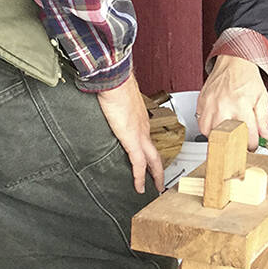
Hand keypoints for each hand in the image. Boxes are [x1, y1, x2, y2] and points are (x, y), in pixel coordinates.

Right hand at [97, 71, 163, 193]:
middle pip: (155, 153)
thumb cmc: (115, 85)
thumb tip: (107, 106)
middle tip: (160, 182)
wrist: (115, 80)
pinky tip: (139, 187)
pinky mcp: (132, 140)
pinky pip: (138, 164)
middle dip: (158, 169)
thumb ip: (114, 106)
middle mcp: (144, 127)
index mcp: (140, 118)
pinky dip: (139, 177)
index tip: (149, 161)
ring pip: (153, 160)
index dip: (150, 152)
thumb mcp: (116, 99)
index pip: (148, 139)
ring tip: (155, 188)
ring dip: (155, 175)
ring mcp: (140, 134)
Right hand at [198, 55, 267, 149]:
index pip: (248, 136)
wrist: (234, 61)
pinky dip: (208, 128)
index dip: (252, 145)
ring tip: (227, 132)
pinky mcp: (201, 103)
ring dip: (219, 137)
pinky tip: (217, 123)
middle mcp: (224, 106)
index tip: (253, 145)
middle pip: (226, 138)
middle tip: (240, 141)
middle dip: (235, 143)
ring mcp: (210, 105)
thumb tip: (266, 136)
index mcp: (241, 105)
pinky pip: (201, 124)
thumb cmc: (247, 78)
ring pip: (210, 133)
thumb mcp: (262, 98)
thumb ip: (263, 120)